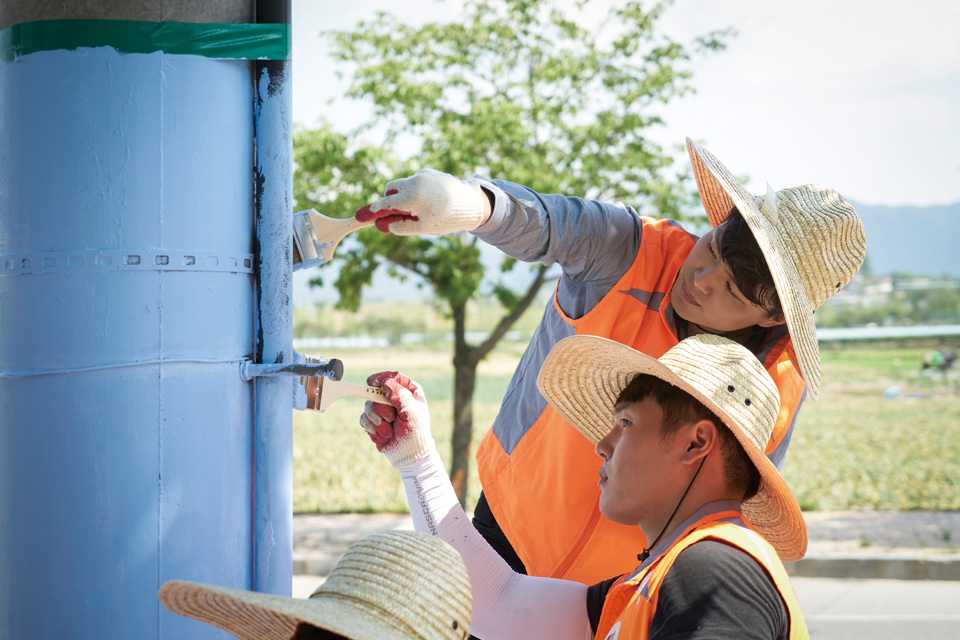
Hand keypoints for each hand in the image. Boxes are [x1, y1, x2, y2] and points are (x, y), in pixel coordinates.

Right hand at [355, 168, 486, 235]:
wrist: (471, 203)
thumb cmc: (447, 218)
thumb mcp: (423, 227)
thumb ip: (401, 226)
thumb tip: (383, 225)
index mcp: (411, 197)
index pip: (385, 203)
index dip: (373, 211)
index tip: (360, 216)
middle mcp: (414, 182)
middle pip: (390, 189)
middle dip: (390, 200)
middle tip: (398, 214)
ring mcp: (422, 175)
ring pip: (403, 185)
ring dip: (404, 196)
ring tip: (422, 209)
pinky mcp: (429, 172)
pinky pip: (415, 181)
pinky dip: (416, 191)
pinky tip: (430, 200)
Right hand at [360, 371, 434, 467]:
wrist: (408, 454)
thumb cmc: (415, 432)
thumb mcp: (411, 412)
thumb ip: (399, 395)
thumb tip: (384, 383)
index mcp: (408, 391)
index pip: (393, 377)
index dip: (381, 377)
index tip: (371, 381)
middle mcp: (394, 398)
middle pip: (376, 391)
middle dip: (381, 408)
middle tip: (391, 418)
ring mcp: (382, 409)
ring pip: (368, 405)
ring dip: (378, 421)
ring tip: (390, 430)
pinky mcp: (373, 420)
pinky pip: (363, 418)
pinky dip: (372, 428)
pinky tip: (383, 435)